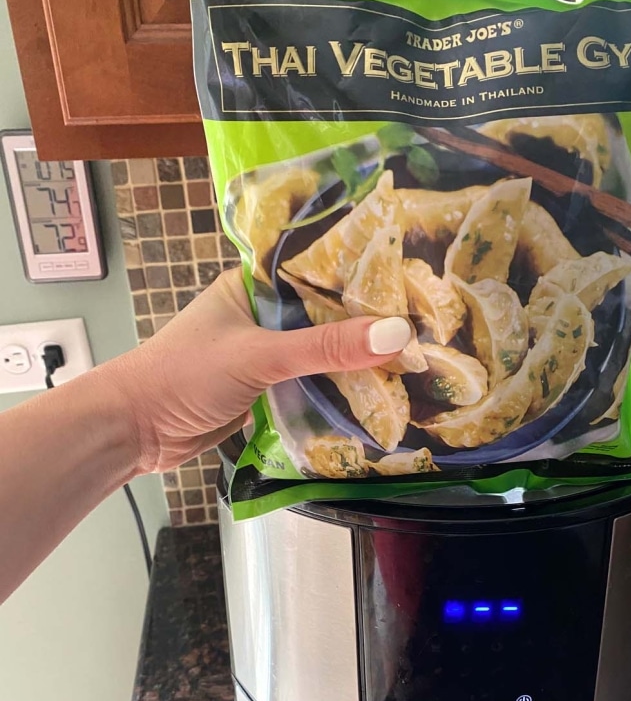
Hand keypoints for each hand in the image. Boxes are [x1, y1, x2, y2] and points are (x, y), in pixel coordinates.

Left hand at [102, 268, 410, 472]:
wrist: (135, 431)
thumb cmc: (184, 376)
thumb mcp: (259, 356)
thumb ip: (325, 347)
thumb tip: (396, 334)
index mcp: (252, 285)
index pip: (317, 269)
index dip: (363, 277)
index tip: (413, 283)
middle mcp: (261, 314)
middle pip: (325, 315)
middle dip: (367, 325)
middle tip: (426, 327)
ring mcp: (263, 354)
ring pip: (320, 352)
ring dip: (354, 362)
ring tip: (414, 360)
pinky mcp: (265, 390)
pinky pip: (310, 384)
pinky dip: (336, 390)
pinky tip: (376, 395)